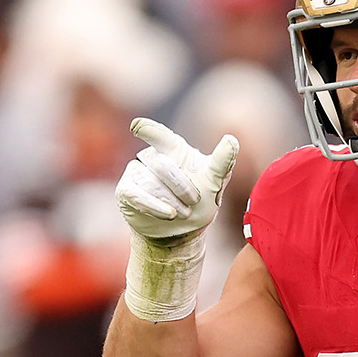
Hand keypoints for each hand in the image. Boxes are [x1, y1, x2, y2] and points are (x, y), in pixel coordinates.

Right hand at [115, 117, 238, 241]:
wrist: (183, 229)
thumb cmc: (200, 200)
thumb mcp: (215, 182)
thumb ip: (223, 161)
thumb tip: (232, 140)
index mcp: (173, 149)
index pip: (159, 135)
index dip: (148, 130)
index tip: (137, 126)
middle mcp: (151, 157)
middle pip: (162, 165)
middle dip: (182, 186)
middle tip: (195, 201)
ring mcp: (136, 173)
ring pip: (150, 183)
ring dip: (171, 201)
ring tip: (185, 212)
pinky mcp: (126, 191)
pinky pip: (137, 195)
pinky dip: (155, 206)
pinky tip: (169, 213)